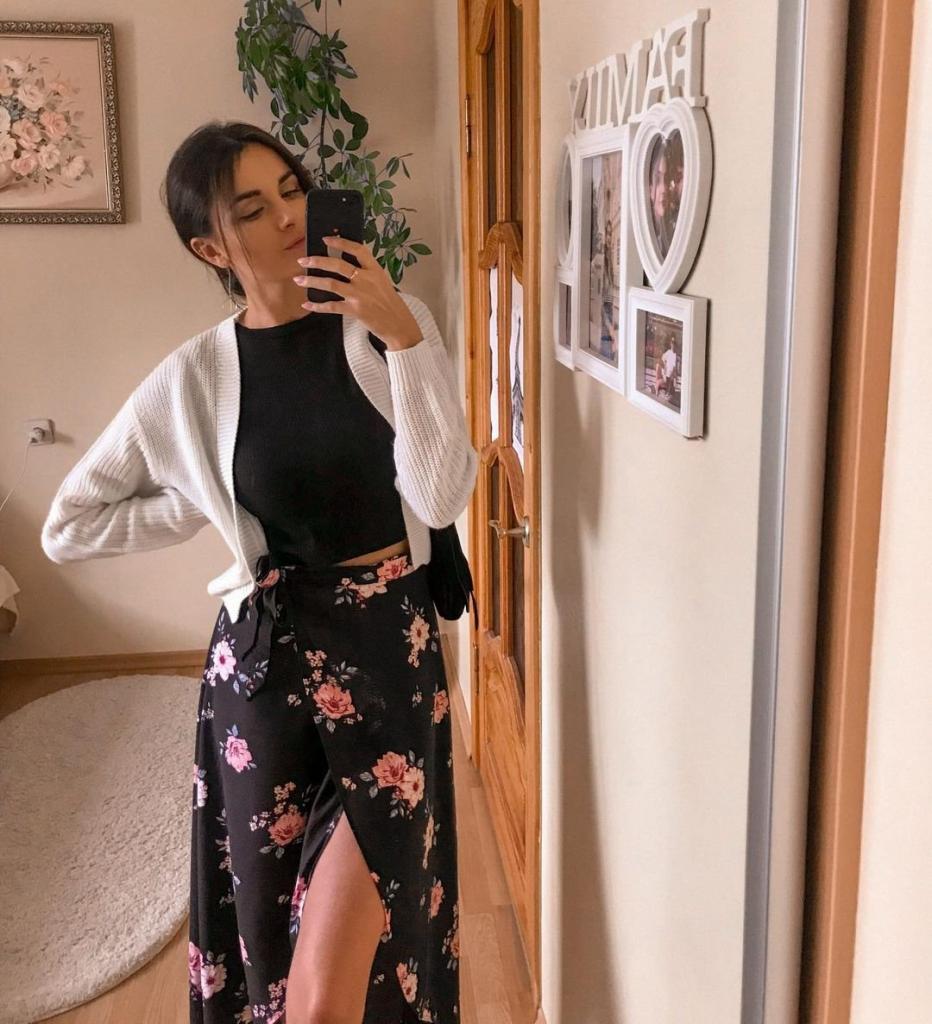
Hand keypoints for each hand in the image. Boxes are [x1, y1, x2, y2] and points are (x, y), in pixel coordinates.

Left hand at [292, 235, 422, 350]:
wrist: (399, 325)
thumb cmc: (390, 304)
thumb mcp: (382, 283)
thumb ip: (367, 273)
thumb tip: (346, 266)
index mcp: (375, 270)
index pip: (357, 250)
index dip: (340, 243)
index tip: (325, 239)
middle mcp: (366, 279)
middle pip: (337, 265)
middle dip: (317, 261)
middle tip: (303, 260)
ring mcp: (360, 295)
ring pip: (330, 284)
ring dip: (312, 281)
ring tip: (299, 280)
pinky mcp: (355, 310)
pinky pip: (331, 306)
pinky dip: (317, 306)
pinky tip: (307, 305)